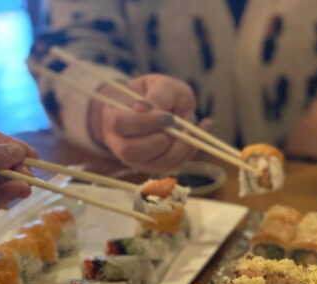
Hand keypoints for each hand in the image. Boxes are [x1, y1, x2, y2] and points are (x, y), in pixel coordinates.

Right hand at [90, 74, 209, 172]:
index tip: (167, 115)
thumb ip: (158, 95)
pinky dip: (191, 148)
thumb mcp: (162, 84)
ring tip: (190, 122)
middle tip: (177, 122)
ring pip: (156, 163)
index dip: (145, 122)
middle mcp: (119, 143)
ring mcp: (137, 159)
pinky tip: (203, 126)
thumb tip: (145, 107)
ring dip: (180, 144)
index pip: (119, 124)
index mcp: (113, 116)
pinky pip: (173, 165)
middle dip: (162, 139)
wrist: (163, 106)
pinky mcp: (155, 167)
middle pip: (132, 151)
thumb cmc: (159, 92)